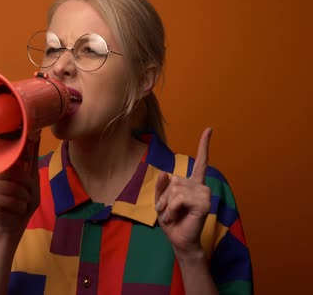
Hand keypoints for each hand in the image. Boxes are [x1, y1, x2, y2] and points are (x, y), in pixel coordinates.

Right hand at [0, 131, 40, 236]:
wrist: (15, 224)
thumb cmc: (24, 203)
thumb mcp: (33, 183)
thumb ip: (31, 163)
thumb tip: (35, 137)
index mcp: (8, 168)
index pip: (14, 154)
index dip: (20, 144)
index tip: (27, 133)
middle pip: (16, 173)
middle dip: (27, 186)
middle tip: (27, 196)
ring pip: (13, 188)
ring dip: (23, 199)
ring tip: (22, 203)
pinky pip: (8, 199)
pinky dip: (17, 207)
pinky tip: (16, 210)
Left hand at [155, 128, 212, 254]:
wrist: (179, 240)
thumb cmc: (171, 221)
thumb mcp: (161, 202)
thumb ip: (162, 187)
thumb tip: (165, 172)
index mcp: (192, 184)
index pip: (200, 162)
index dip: (204, 146)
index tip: (209, 129)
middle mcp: (200, 186)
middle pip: (174, 180)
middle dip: (165, 197)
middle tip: (169, 212)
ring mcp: (204, 194)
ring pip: (175, 189)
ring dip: (167, 205)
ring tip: (173, 215)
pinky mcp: (203, 203)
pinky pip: (178, 198)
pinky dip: (171, 209)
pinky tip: (176, 217)